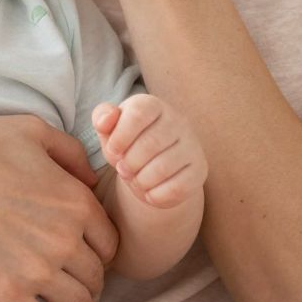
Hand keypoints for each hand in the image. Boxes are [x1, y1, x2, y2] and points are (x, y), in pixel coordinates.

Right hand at [0, 114, 118, 301]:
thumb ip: (70, 152)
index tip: (92, 259)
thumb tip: (93, 178)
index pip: (109, 242)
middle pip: (96, 276)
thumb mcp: (29, 130)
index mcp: (74, 201)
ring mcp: (37, 271)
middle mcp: (64, 239)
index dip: (103, 253)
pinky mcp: (7, 295)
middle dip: (94, 285)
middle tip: (85, 289)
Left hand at [92, 95, 206, 206]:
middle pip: (151, 143)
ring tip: (135, 179)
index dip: (120, 136)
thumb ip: (102, 119)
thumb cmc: (128, 145)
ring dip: (141, 180)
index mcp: (154, 105)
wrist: (153, 169)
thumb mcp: (110, 131)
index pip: (139, 113)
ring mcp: (192, 145)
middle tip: (123, 169)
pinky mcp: (199, 170)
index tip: (113, 150)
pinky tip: (149, 192)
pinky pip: (177, 188)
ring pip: (163, 168)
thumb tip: (105, 121)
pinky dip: (156, 196)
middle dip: (129, 163)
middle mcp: (178, 121)